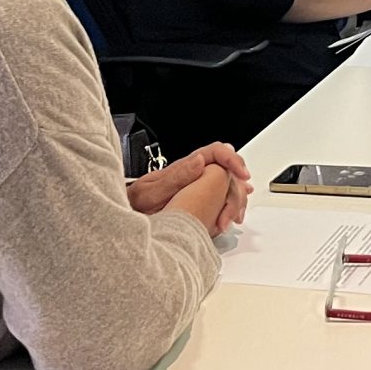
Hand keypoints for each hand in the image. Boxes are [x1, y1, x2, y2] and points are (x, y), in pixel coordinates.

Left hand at [130, 143, 251, 235]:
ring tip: (235, 216)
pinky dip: (230, 206)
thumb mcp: (150, 193)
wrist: (127, 217)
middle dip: (236, 188)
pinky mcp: (197, 198)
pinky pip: (220, 197)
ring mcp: (197, 185)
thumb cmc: (135, 205)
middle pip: (226, 170)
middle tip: (236, 209)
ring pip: (227, 184)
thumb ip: (175, 177)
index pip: (216, 152)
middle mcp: (193, 173)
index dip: (233, 160)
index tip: (242, 175)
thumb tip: (199, 161)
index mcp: (184, 167)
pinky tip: (233, 214)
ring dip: (235, 199)